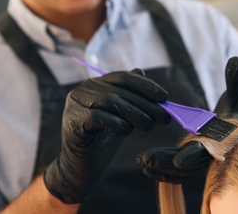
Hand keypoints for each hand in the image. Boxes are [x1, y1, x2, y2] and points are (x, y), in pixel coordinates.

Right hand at [44, 69, 170, 202]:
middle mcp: (83, 90)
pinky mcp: (74, 122)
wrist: (80, 164)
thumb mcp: (119, 115)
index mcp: (95, 84)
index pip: (123, 77)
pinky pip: (98, 117)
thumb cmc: (102, 138)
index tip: (164, 97)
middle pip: (119, 90)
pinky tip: (127, 131)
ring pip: (110, 101)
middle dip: (145, 103)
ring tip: (149, 126)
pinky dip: (116, 123)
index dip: (145, 85)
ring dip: (134, 113)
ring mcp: (75, 105)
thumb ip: (128, 95)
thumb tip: (141, 72)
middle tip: (163, 117)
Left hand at [136, 56, 237, 183]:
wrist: (236, 125)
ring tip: (141, 162)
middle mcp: (212, 153)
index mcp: (223, 139)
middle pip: (189, 165)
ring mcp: (201, 160)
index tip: (178, 161)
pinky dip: (163, 172)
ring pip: (181, 172)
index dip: (194, 155)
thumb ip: (236, 79)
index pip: (208, 150)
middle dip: (167, 163)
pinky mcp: (191, 160)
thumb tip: (235, 60)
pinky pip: (178, 173)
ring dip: (161, 169)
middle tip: (144, 160)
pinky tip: (146, 168)